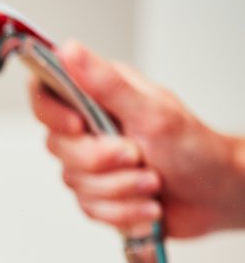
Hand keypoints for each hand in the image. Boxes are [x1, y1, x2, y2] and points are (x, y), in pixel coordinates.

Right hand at [29, 41, 244, 237]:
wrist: (217, 195)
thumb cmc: (195, 149)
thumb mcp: (151, 111)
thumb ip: (105, 84)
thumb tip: (70, 50)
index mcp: (99, 97)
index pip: (45, 94)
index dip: (51, 113)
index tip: (78, 127)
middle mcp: (90, 128)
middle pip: (58, 146)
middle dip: (100, 161)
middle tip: (136, 156)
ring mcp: (91, 163)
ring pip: (75, 181)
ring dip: (120, 189)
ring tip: (152, 182)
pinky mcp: (97, 194)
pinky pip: (88, 208)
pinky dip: (122, 211)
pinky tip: (146, 203)